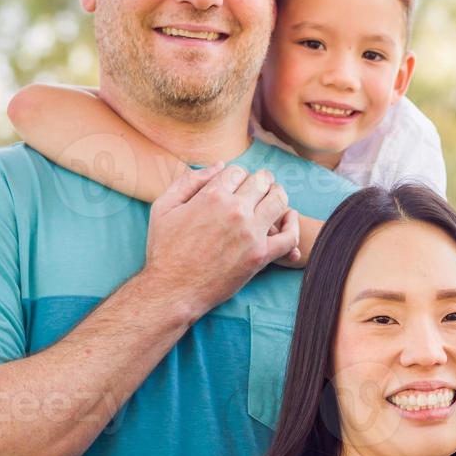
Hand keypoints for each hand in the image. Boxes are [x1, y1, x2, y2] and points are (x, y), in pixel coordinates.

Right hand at [141, 162, 299, 316]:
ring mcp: (250, 233)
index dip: (238, 176)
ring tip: (274, 199)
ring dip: (278, 196)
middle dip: (261, 181)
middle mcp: (234, 210)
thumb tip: (219, 165)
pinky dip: (292, 225)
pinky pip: (288, 236)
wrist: (172, 289)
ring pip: (278, 201)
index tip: (238, 185)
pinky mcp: (260, 256)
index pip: (238, 171)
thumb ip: (188, 181)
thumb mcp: (163, 207)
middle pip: (261, 181)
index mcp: (212, 195)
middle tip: (261, 187)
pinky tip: (289, 219)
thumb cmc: (164, 249)